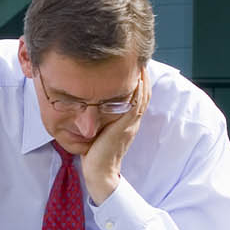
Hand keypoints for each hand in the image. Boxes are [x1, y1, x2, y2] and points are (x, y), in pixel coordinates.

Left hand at [82, 69, 149, 204]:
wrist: (98, 172)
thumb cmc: (94, 154)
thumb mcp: (97, 130)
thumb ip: (97, 118)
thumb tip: (86, 105)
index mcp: (126, 120)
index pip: (136, 95)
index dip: (137, 80)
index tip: (132, 65)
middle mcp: (131, 120)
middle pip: (143, 91)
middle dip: (142, 74)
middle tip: (139, 57)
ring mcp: (131, 122)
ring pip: (142, 95)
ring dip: (142, 77)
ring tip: (139, 61)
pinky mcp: (126, 125)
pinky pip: (137, 103)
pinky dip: (138, 89)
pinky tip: (136, 77)